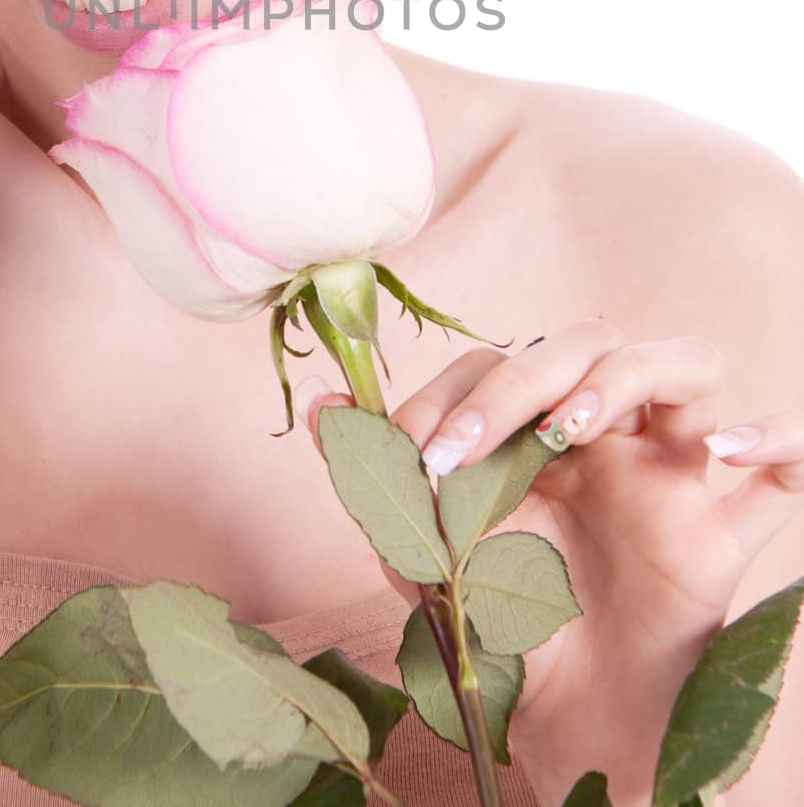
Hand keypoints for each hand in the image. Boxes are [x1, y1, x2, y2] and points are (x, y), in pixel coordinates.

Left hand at [296, 317, 803, 806]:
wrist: (562, 731)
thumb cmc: (499, 635)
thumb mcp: (423, 558)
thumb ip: (378, 484)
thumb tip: (317, 409)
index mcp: (536, 432)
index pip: (506, 358)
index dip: (457, 389)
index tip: (411, 452)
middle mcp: (607, 438)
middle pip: (590, 342)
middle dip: (520, 378)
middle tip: (463, 447)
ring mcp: (668, 477)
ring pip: (686, 364)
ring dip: (626, 375)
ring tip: (572, 429)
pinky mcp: (717, 536)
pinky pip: (786, 470)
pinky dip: (777, 439)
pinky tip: (730, 452)